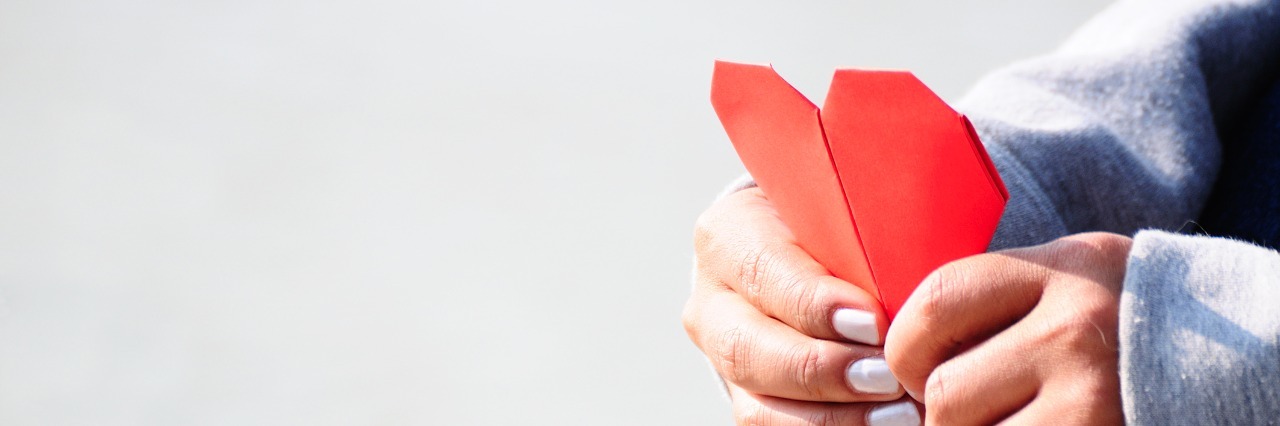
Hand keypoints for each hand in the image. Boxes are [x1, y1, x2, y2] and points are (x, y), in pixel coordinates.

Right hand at [683, 188, 921, 424]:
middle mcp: (712, 303)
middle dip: (823, 370)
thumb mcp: (841, 213)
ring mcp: (723, 360)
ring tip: (896, 414)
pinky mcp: (747, 400)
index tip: (873, 323)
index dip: (815, 304)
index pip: (762, 272)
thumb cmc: (835, 228)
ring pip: (758, 406)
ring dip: (832, 416)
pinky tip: (882, 424)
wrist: (807, 254)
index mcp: (728, 239)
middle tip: (888, 377)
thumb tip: (913, 275)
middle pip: (748, 350)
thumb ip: (861, 234)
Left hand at [885, 232, 1131, 424]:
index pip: (936, 301)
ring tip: (1008, 419)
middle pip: (942, 387)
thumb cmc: (1127, 341)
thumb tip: (886, 354)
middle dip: (940, 414)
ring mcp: (1091, 388)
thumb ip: (995, 304)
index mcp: (1064, 267)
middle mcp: (1076, 323)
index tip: (916, 372)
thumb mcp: (1073, 292)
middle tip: (970, 411)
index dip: (904, 350)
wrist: (1252, 385)